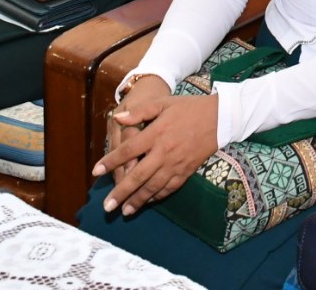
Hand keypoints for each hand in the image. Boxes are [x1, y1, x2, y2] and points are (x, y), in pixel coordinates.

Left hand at [95, 89, 219, 215]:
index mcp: (156, 133)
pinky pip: (169, 188)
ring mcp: (176, 164)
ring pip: (153, 186)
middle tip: (107, 206)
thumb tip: (118, 119)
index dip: (111, 161)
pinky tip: (148, 202)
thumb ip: (140, 112)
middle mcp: (164, 152)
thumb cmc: (189, 108)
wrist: (220, 118)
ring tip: (125, 211)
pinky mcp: (187, 171)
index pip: (128, 150)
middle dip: (121, 192)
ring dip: (138, 200)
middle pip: (138, 175)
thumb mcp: (163, 103)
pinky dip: (157, 197)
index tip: (96, 172)